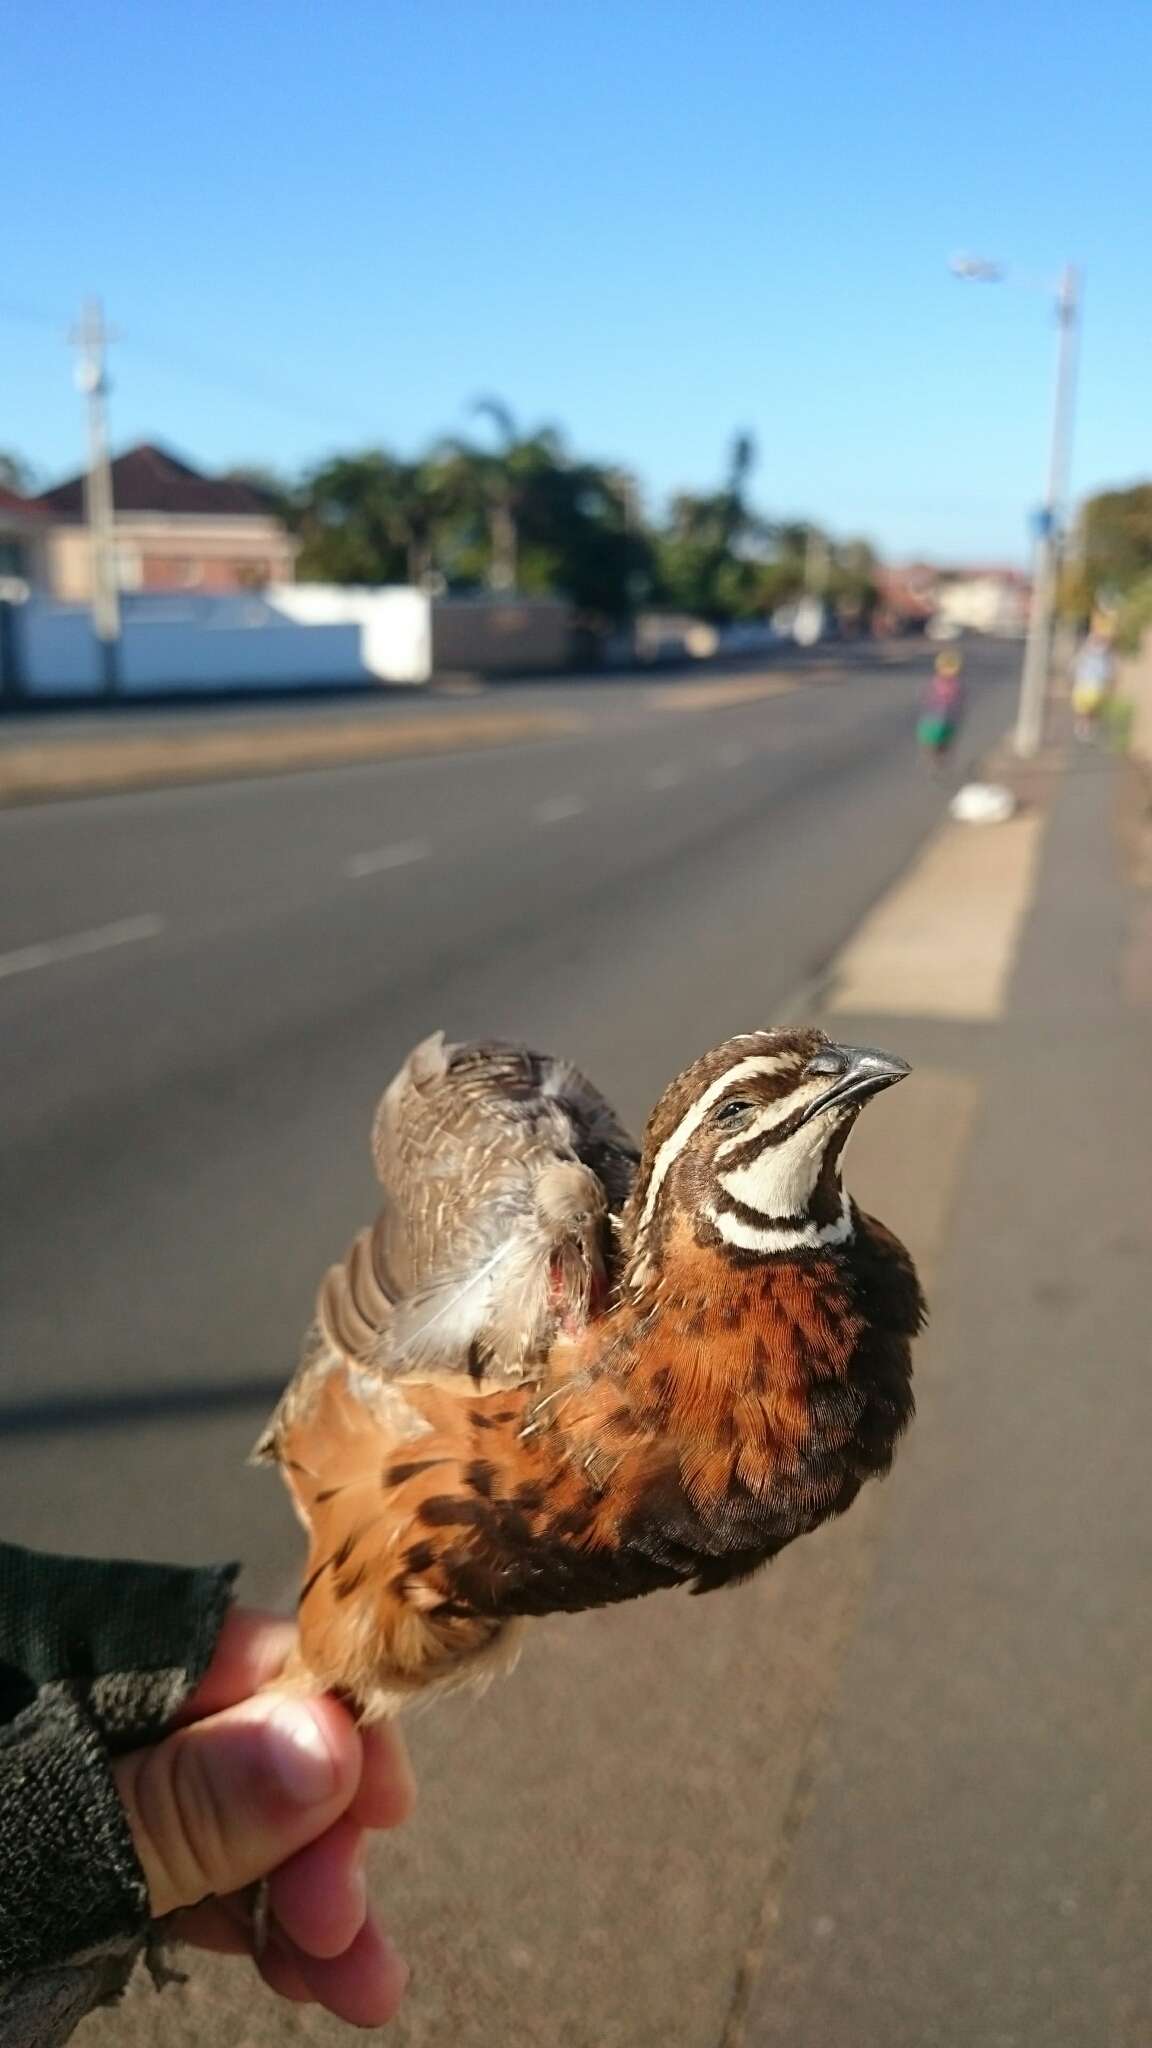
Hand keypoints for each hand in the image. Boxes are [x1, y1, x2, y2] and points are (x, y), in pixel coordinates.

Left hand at [112, 1610, 414, 2027]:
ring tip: (362, 1983)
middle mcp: (95, 1696)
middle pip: (246, 1737)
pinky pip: (191, 1865)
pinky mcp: (92, 1843)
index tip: (386, 1807)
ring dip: (302, 1896)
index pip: (237, 1651)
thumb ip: (186, 1799)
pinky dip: (248, 1917)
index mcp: (80, 1651)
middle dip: (316, 1835)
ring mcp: (97, 1773)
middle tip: (345, 1927)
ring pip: (230, 1814)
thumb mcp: (60, 1841)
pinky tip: (298, 1967)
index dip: (327, 1721)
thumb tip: (336, 1742)